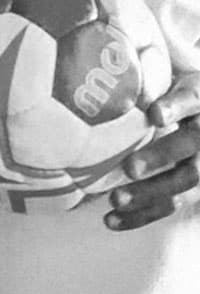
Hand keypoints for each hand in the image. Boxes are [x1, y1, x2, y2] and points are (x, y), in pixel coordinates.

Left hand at [104, 69, 199, 229]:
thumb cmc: (180, 96)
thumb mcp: (175, 79)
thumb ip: (149, 80)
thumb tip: (103, 72)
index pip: (193, 99)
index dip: (176, 106)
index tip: (156, 114)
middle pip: (191, 147)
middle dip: (161, 157)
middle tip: (129, 167)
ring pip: (185, 183)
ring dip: (149, 194)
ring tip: (114, 200)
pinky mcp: (196, 189)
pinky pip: (173, 205)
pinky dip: (142, 216)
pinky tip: (110, 221)